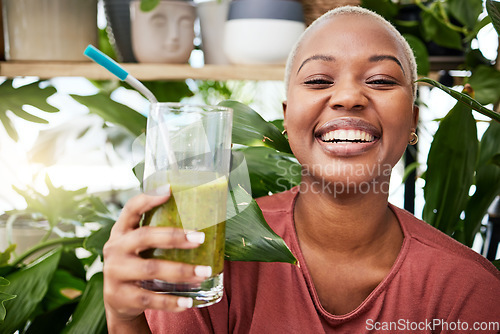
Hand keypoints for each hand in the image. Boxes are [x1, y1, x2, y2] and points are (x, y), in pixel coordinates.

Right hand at [102, 191, 209, 327]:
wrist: (118, 301)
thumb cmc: (139, 264)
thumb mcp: (140, 247)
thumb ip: (159, 234)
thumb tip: (206, 223)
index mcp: (121, 232)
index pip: (130, 209)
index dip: (148, 198)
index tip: (169, 191)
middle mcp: (114, 249)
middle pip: (144, 237)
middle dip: (174, 237)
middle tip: (200, 238)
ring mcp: (115, 273)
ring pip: (150, 269)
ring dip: (181, 271)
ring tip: (204, 272)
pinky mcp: (120, 296)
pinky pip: (149, 298)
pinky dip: (170, 302)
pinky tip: (188, 301)